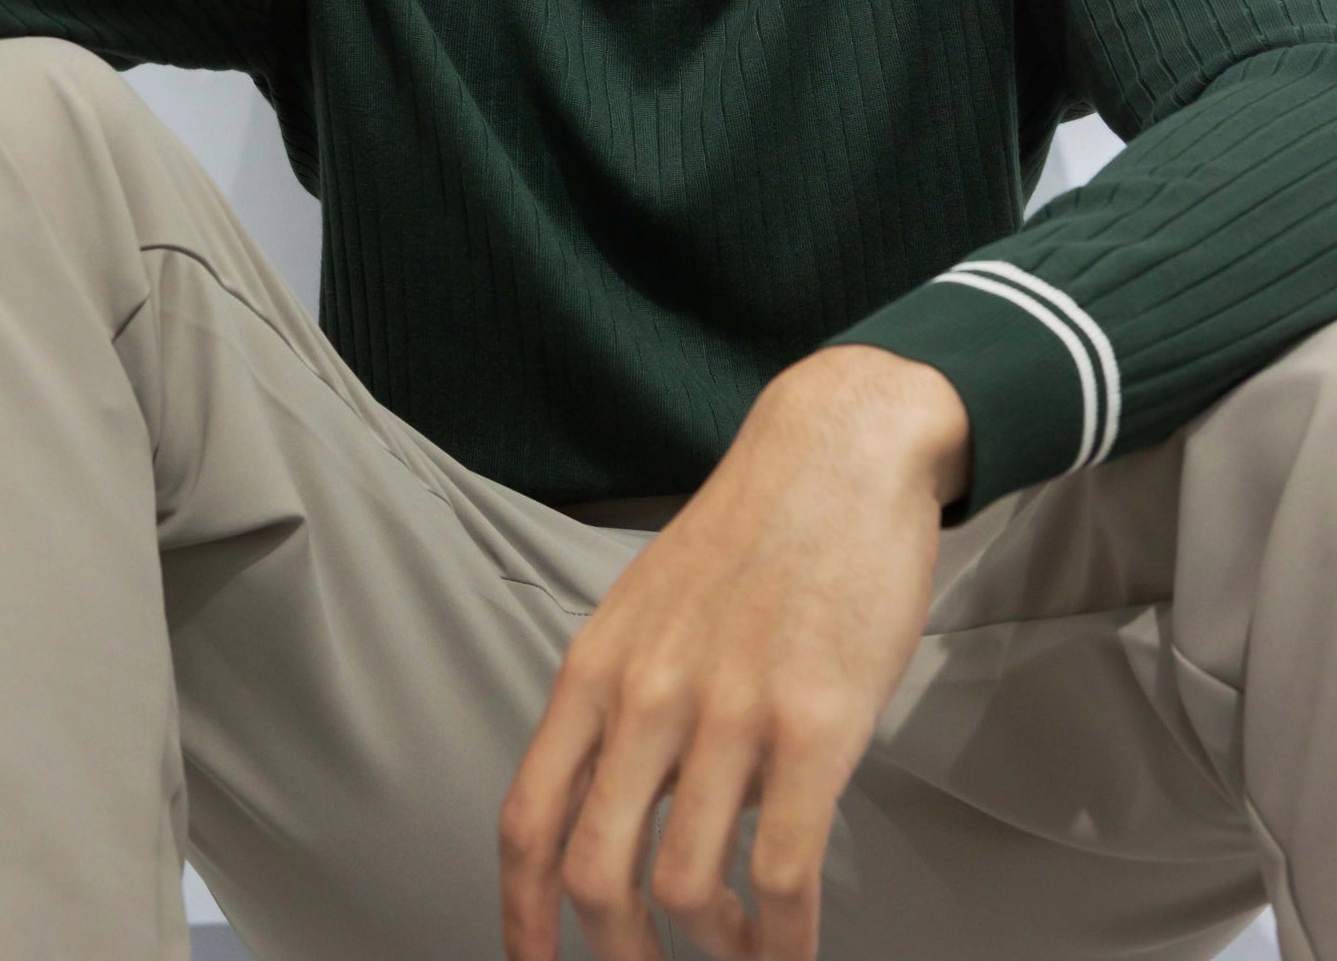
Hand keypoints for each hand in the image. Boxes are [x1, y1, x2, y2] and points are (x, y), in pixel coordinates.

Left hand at [499, 347, 970, 960]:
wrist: (838, 449)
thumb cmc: (753, 530)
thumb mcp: (648, 602)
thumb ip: (621, 697)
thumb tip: (614, 803)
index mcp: (597, 667)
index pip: (527, 820)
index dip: (522, 920)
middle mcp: (647, 696)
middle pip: (594, 877)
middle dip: (617, 958)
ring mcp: (729, 712)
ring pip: (685, 890)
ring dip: (714, 952)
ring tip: (743, 954)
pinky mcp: (814, 725)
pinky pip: (781, 876)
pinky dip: (783, 943)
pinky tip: (793, 952)